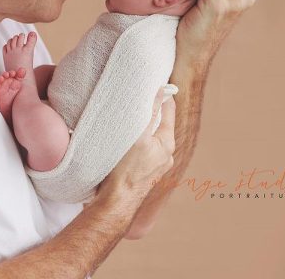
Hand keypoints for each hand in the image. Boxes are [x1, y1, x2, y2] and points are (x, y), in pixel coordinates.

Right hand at [96, 87, 175, 202]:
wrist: (115, 203)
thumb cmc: (125, 169)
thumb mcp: (138, 136)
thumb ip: (151, 113)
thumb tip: (162, 90)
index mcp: (167, 142)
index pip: (168, 109)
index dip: (161, 94)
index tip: (151, 81)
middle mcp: (165, 154)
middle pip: (159, 123)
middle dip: (149, 110)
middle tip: (135, 96)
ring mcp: (155, 165)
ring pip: (150, 137)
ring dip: (141, 127)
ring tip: (127, 116)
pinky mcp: (143, 172)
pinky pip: (143, 149)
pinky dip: (136, 141)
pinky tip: (123, 140)